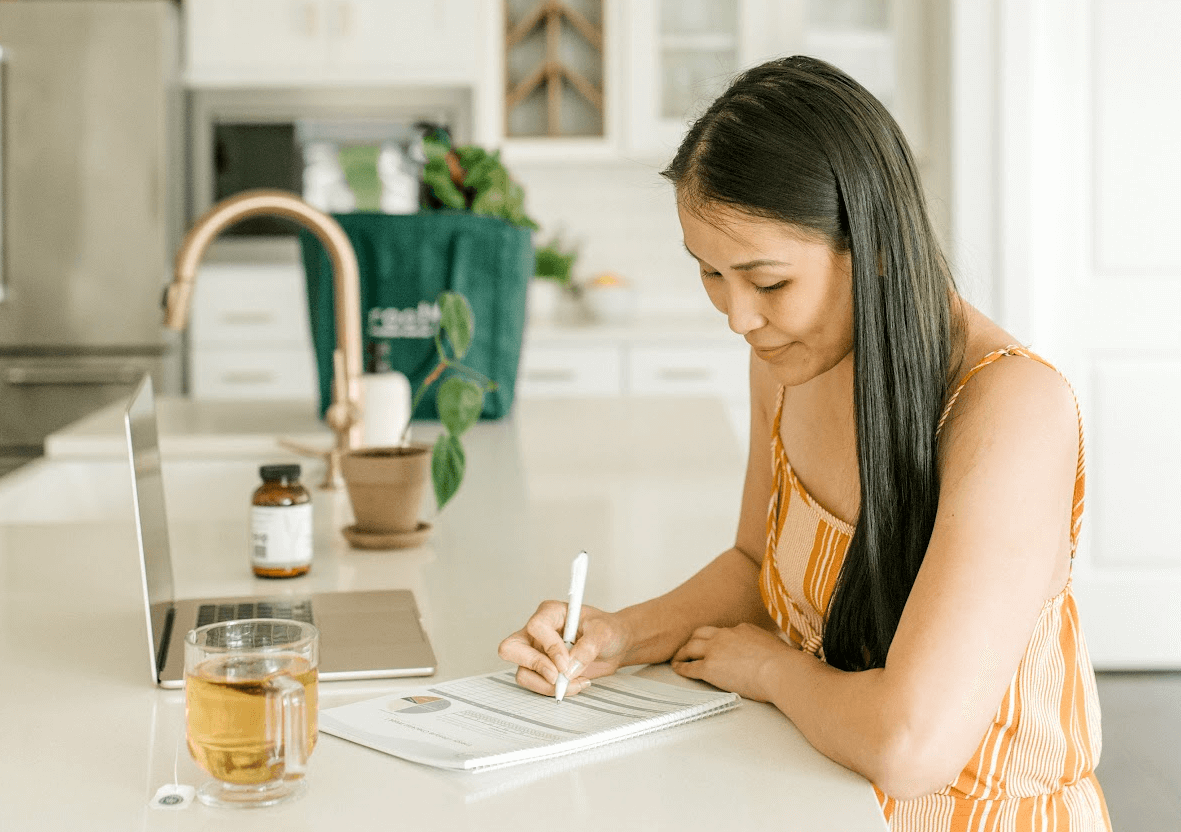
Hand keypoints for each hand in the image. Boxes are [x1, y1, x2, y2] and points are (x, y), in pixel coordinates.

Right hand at [497, 601, 629, 697]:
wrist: (615, 646)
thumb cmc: (607, 631)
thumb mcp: (603, 633)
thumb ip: (587, 648)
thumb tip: (570, 668)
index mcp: (551, 613)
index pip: (536, 627)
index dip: (549, 647)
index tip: (566, 662)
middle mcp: (538, 632)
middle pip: (512, 648)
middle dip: (534, 666)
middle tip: (556, 677)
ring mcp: (536, 652)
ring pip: (523, 672)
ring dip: (547, 685)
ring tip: (575, 683)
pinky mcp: (541, 670)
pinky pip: (536, 685)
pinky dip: (554, 691)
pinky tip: (575, 684)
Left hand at [671, 622, 794, 701]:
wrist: (780, 670)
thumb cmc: (784, 663)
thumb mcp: (775, 645)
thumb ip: (765, 646)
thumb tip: (771, 652)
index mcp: (741, 629)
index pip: (722, 631)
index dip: (715, 638)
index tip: (713, 643)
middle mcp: (725, 635)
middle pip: (700, 634)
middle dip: (692, 640)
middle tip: (688, 647)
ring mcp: (715, 650)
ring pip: (690, 647)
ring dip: (682, 652)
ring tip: (678, 658)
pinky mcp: (709, 668)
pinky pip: (689, 667)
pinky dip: (681, 667)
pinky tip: (678, 669)